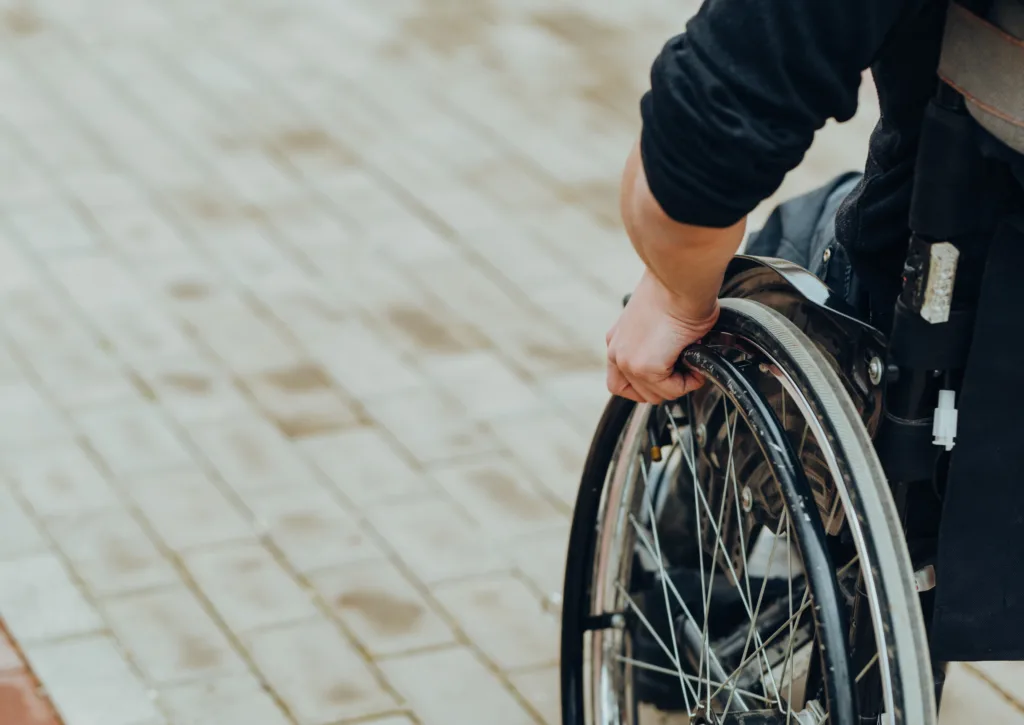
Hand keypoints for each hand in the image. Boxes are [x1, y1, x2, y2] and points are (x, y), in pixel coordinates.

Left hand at [606, 269, 717, 403]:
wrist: (680, 279)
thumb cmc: (676, 288)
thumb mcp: (658, 320)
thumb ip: (657, 343)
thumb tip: (676, 356)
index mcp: (618, 340)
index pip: (622, 380)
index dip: (649, 383)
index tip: (669, 373)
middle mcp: (616, 352)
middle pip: (637, 393)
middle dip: (665, 387)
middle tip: (685, 368)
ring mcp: (628, 361)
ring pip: (657, 394)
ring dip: (679, 384)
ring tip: (692, 362)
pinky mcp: (645, 366)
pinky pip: (672, 390)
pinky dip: (689, 382)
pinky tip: (696, 362)